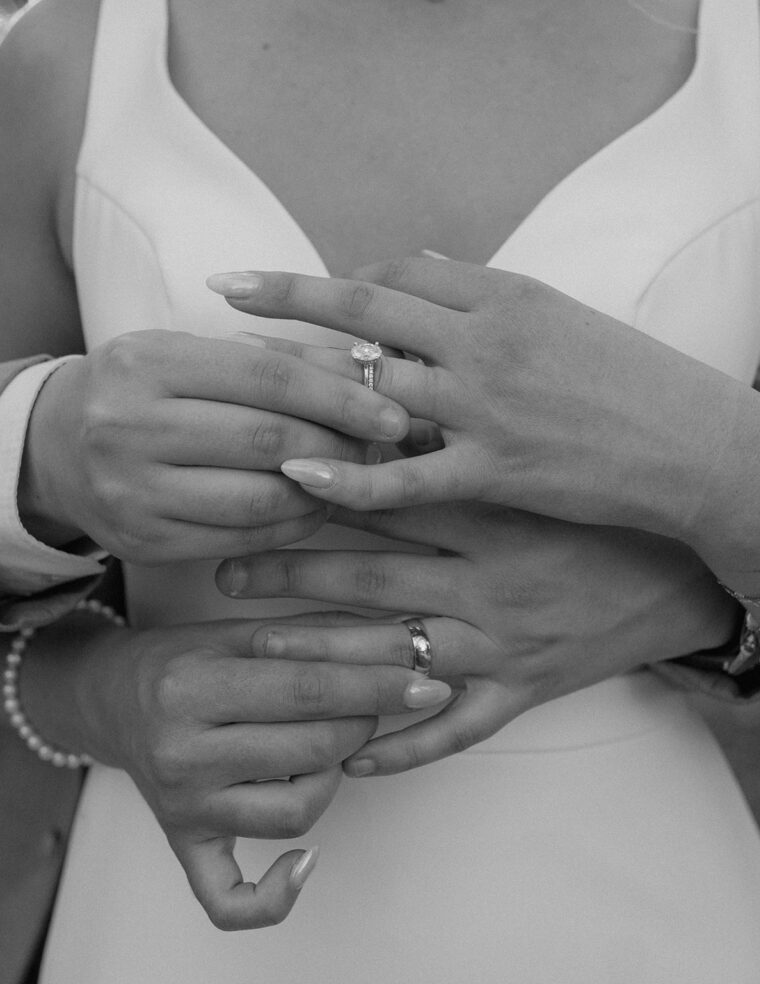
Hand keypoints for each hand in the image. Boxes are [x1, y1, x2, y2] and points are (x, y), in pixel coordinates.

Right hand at [19, 330, 409, 562]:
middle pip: (268, 441)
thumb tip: (368, 372)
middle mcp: (130, 427)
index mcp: (147, 363)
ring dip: (324, 491)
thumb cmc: (146, 392)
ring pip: (260, 499)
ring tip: (354, 477)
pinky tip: (316, 507)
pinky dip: (292, 526)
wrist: (58, 446)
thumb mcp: (192, 358)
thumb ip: (271, 363)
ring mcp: (132, 491)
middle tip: (384, 448)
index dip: (340, 396)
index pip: (267, 377)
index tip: (392, 411)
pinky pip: (241, 539)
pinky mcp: (143, 541)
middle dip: (341, 447)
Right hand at [24, 611, 449, 928]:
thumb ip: (312, 636)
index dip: (378, 686)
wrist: (111, 697)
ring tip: (328, 748)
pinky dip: (276, 895)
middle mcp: (182, 752)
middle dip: (363, 722)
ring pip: (295, 812)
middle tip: (370, 702)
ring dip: (335, 777)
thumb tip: (398, 644)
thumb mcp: (237, 629)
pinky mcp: (183, 843)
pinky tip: (308, 861)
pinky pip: (230, 900)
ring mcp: (183, 806)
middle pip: (313, 750)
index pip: (309, 690)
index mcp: (193, 686)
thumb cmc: (184, 657)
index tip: (427, 681)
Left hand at [207, 259, 738, 541]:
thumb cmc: (627, 380)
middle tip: (226, 287)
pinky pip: (406, 478)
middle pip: (369, 311)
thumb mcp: (560, 315)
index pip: (400, 276)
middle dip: (290, 297)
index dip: (342, 284)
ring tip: (240, 389)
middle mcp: (486, 342)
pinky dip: (348, 479)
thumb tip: (423, 263)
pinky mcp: (494, 472)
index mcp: (504, 296)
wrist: (691, 445)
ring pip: (375, 390)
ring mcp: (486, 407)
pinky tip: (296, 477)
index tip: (297, 293)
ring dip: (301, 387)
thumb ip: (484, 291)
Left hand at [215, 502, 738, 774]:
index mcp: (493, 519)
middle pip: (371, 578)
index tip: (253, 492)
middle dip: (291, 574)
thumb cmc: (604, 514)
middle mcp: (489, 584)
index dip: (313, 498)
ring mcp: (504, 647)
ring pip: (397, 657)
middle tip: (224, 571)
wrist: (683, 577)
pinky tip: (353, 763)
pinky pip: (459, 732)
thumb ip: (466, 450)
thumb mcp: (538, 470)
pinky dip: (407, 749)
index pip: (385, 504)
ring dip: (322, 658)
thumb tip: (386, 418)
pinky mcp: (524, 693)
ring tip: (255, 650)